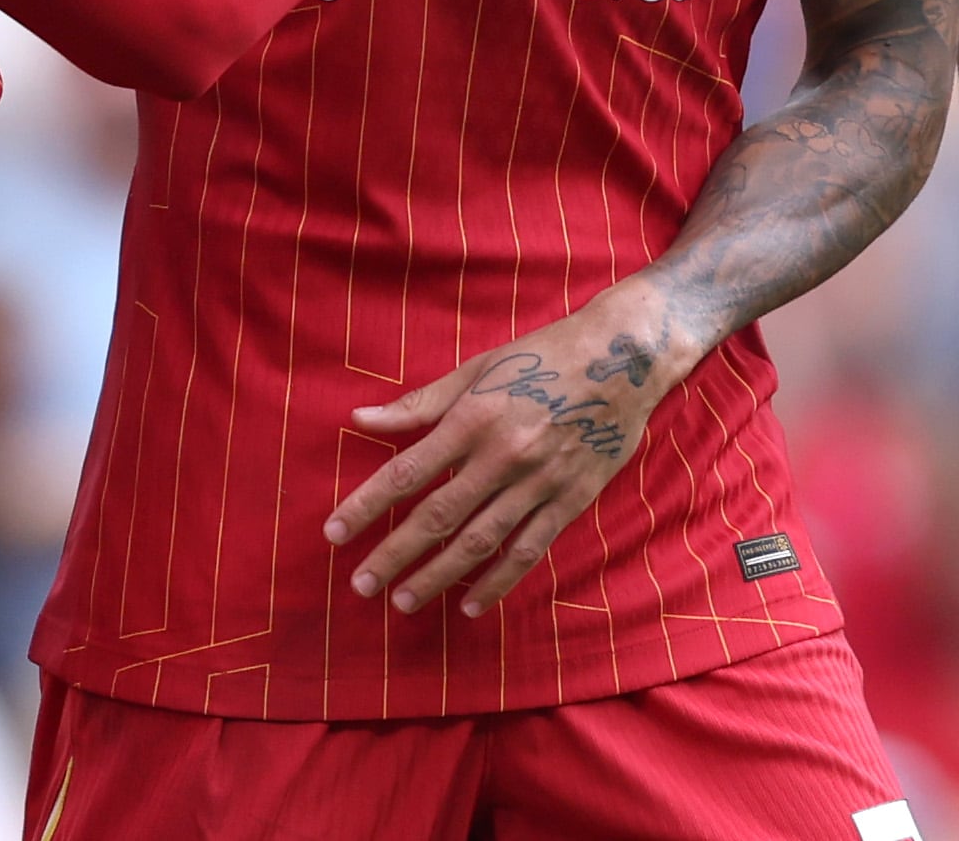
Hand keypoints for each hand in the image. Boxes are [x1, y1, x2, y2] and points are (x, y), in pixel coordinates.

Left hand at [326, 282, 682, 615]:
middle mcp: (503, 454)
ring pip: (478, 541)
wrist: (625, 356)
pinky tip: (469, 604)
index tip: (333, 533)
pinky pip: (527, 549)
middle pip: (437, 516)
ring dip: (436, 576)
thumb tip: (360, 419)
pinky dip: (497, 581)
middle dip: (393, 554)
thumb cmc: (544, 355)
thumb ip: (421, 403)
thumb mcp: (479, 368)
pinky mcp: (570, 499)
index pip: (407, 471)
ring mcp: (539, 480)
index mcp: (475, 417)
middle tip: (360, 585)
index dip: (367, 505)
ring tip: (402, 602)